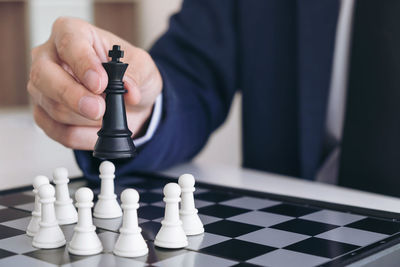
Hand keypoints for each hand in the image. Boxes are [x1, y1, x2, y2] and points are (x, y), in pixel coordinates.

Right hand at [28, 17, 161, 149]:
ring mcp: (42, 88)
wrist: (132, 103)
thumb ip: (137, 74)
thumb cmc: (131, 76)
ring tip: (109, 117)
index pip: (69, 43)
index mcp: (72, 33)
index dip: (83, 64)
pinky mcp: (44, 115)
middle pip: (45, 76)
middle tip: (100, 109)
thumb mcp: (144, 67)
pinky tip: (100, 130)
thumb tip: (129, 89)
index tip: (101, 83)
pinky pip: (59, 132)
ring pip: (54, 108)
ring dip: (87, 120)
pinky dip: (85, 137)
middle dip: (74, 97)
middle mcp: (49, 57)